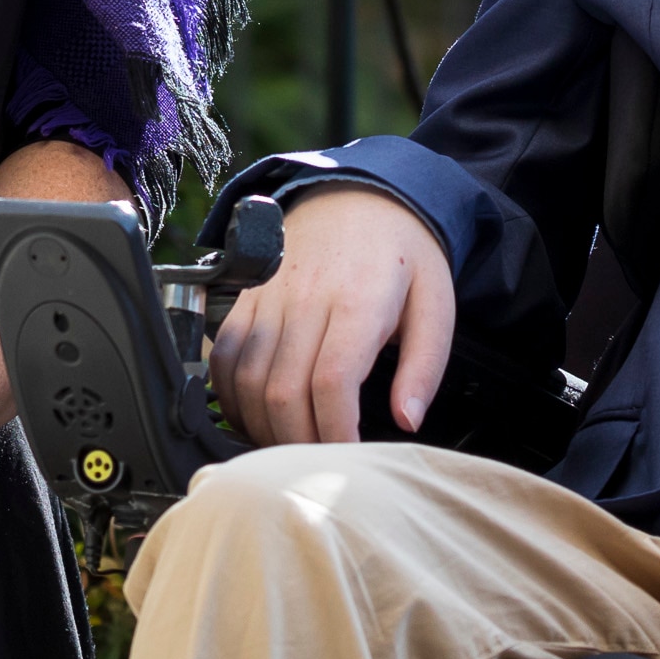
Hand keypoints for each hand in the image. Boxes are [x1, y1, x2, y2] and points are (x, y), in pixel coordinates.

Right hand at [207, 185, 454, 444]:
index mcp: (358, 300)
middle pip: (283, 391)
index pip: (331, 382)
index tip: (349, 460)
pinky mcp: (245, 298)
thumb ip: (424, 366)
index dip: (335, 434)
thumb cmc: (402, 253)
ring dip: (264, 427)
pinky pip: (224, 357)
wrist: (359, 194)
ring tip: (292, 448)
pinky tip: (256, 416)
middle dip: (299, 443)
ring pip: (246, 380)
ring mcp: (268, 297)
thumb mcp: (436, 304)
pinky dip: (231, 397)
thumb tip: (407, 419)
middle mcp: (306, 298)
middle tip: (321, 465)